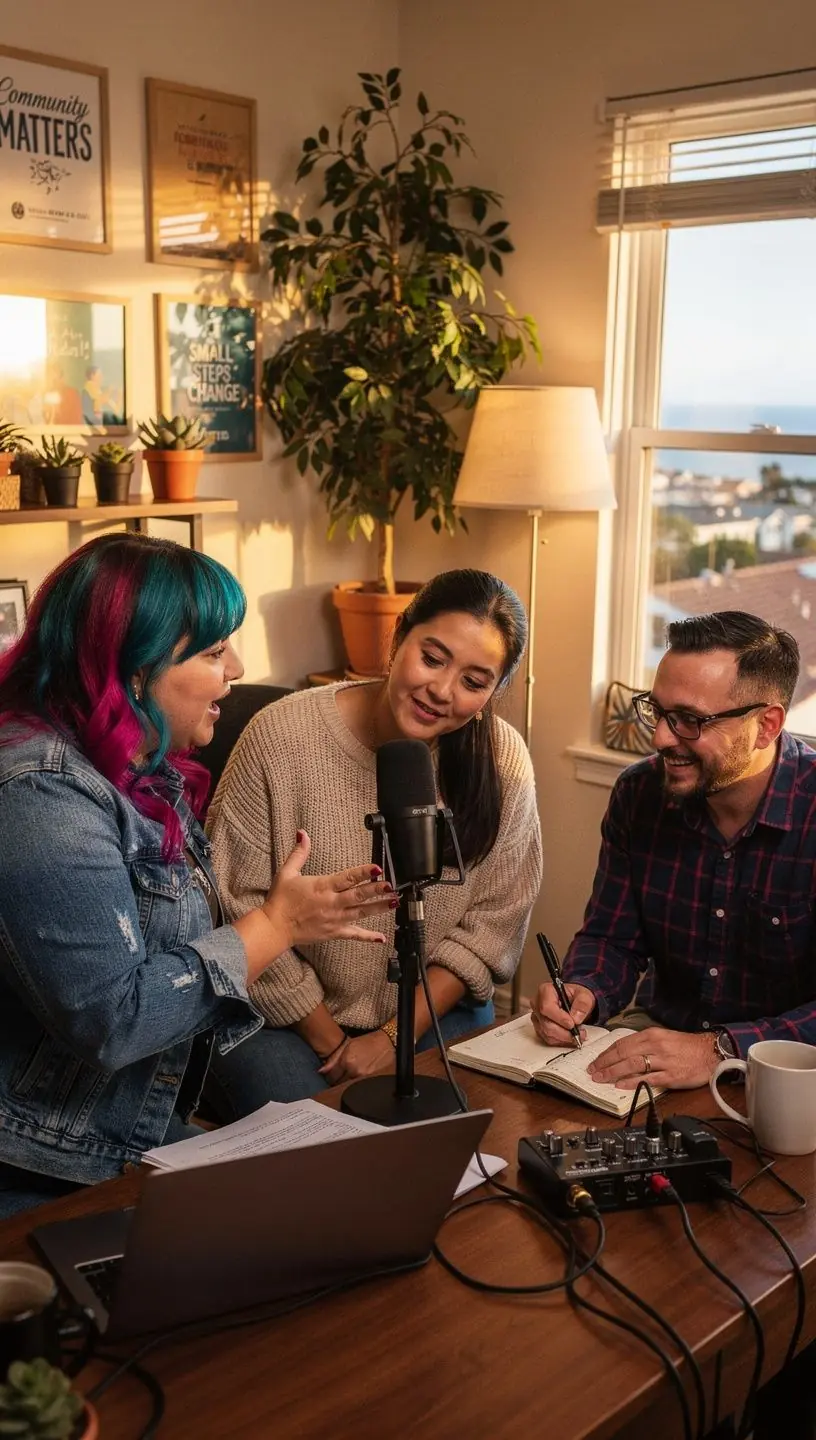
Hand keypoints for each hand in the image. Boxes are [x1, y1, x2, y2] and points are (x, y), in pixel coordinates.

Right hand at [263, 831, 393, 947]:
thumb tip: (302, 834)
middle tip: (392, 886)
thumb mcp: (287, 872)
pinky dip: (368, 937)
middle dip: (377, 890)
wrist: (274, 927)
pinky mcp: (334, 932)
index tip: (377, 868)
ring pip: (361, 913)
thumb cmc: (280, 901)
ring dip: (378, 908)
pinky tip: (381, 937)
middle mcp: (331, 903)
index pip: (347, 878)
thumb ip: (299, 853)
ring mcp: (334, 919)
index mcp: (322, 887)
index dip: (364, 872)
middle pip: (358, 895)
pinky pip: (353, 934)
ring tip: (394, 902)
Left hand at [318, 1031, 395, 1084]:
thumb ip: (333, 1059)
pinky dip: (355, 1085)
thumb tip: (321, 1071)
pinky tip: (357, 1079)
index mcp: (346, 1061)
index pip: (331, 1077)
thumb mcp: (347, 1045)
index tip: (332, 1075)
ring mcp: (364, 1077)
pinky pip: (358, 1087)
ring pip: (348, 1087)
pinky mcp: (372, 1081)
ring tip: (349, 1077)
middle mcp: (354, 1071)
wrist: (386, 1042)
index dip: (330, 1076)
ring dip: (346, 1084)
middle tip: (339, 1076)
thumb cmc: (367, 1042)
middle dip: (337, 1081)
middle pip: (339, 1084)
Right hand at [531, 981, 595, 1046]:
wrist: (574, 1001)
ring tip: (577, 1034)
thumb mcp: (584, 995)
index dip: (560, 1018)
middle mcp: (538, 1004)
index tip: (572, 1024)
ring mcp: (537, 1017)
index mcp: (546, 991)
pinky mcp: (539, 1027)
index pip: (547, 1007)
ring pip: (546, 1033)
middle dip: (564, 1032)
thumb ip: (582, 1004)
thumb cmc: (575, 996)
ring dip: (563, 1038)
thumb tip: (576, 1018)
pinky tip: (569, 1037)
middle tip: (579, 1033)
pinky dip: (560, 1041)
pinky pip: (547, 1039)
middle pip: (546, 1023)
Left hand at [588, 1027, 717, 1089]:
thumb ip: (643, 1044)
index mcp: (651, 1035)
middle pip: (623, 1054)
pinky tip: (621, 1086)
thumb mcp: (662, 1037)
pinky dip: (632, 1082)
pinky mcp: (671, 1076)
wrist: (710, 1052)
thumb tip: (622, 1053)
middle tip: (592, 1071)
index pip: (622, 1043)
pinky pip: (648, 1079)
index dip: (606, 1053)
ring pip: (632, 1065)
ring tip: (601, 1079)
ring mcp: (663, 1061)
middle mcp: (655, 1046)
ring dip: (613, 1072)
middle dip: (604, 1063)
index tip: (595, 1061)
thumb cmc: (685, 1046)